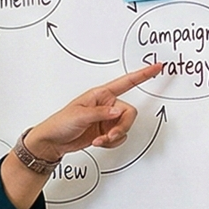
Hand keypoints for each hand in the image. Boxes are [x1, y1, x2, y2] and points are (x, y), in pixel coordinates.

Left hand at [25, 64, 161, 160]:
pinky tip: (99, 142)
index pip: (126, 82)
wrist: (52, 142)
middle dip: (121, 126)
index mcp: (101, 94)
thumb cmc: (60, 124)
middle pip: (129, 113)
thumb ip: (101, 113)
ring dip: (114, 137)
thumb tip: (118, 111)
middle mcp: (107, 105)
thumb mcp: (79, 115)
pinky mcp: (106, 131)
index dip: (142, 75)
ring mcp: (107, 119)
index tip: (157, 66)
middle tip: (109, 136)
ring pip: (125, 127)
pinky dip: (111, 142)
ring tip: (100, 140)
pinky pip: (119, 137)